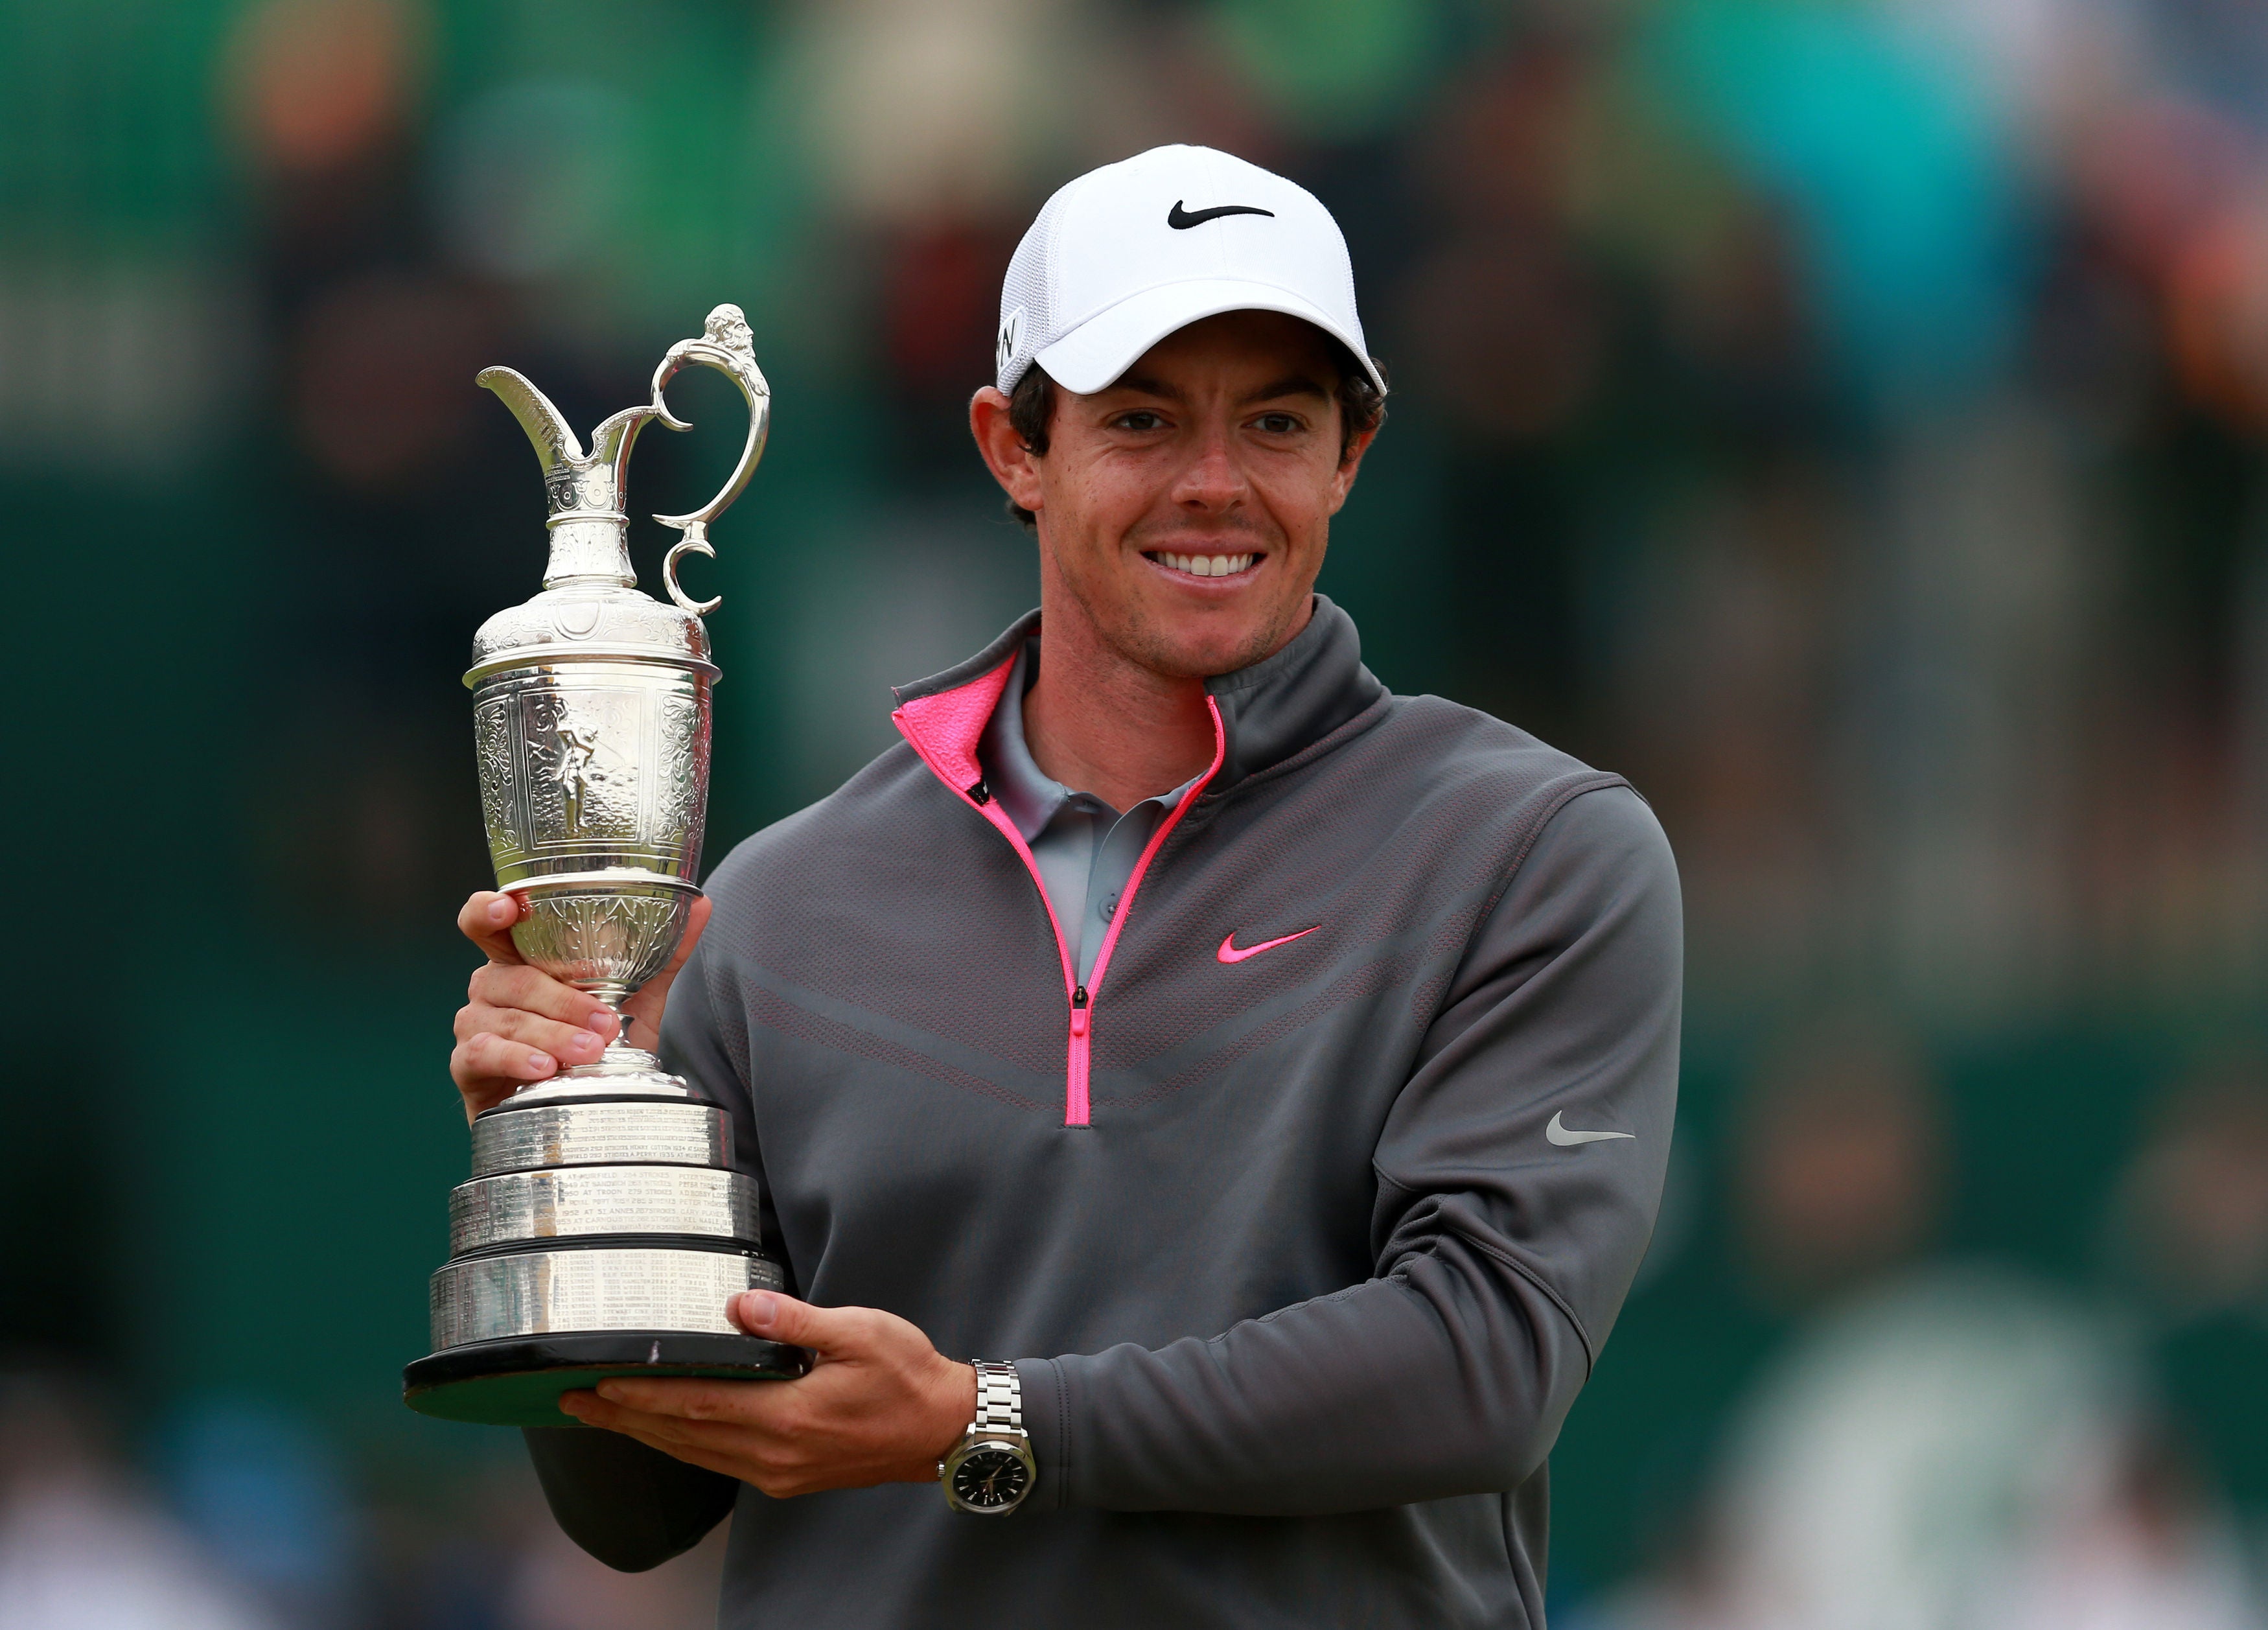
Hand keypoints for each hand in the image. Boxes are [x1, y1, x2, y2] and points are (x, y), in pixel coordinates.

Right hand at [448, 890, 712, 1120]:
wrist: (581, 1111)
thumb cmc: (594, 1044)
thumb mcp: (636, 999)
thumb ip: (663, 954)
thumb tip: (701, 903)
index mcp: (520, 960)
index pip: (486, 923)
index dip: (487, 909)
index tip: (507, 905)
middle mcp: (490, 986)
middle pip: (512, 978)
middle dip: (563, 1000)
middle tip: (606, 1024)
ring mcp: (475, 1025)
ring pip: (506, 1019)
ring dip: (551, 1035)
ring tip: (588, 1052)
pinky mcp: (468, 1067)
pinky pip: (481, 1055)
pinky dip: (515, 1060)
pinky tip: (543, 1069)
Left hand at [556, 1292, 977, 1497]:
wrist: (947, 1431)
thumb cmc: (909, 1376)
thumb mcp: (859, 1331)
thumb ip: (796, 1319)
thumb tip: (740, 1304)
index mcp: (788, 1416)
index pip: (694, 1406)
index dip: (640, 1397)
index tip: (596, 1384)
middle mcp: (775, 1453)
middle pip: (682, 1436)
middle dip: (623, 1419)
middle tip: (573, 1402)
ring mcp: (780, 1471)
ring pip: (696, 1455)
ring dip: (646, 1436)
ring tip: (604, 1418)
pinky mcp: (788, 1477)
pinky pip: (720, 1464)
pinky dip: (684, 1447)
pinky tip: (668, 1435)